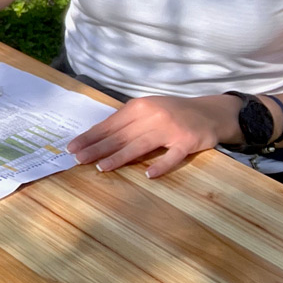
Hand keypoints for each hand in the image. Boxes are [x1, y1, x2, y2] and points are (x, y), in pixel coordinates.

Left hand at [66, 93, 242, 178]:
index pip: (109, 124)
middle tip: (78, 159)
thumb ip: (127, 121)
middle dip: (97, 148)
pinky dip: (161, 165)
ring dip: (119, 157)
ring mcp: (170, 129)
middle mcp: (152, 116)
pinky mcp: (187, 142)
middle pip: (120, 135)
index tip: (73, 147)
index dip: (90, 136)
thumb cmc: (173, 113)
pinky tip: (148, 175)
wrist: (210, 113)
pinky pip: (172, 156)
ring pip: (140, 145)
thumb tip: (98, 137)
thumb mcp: (148, 110)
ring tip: (101, 167)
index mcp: (139, 107)